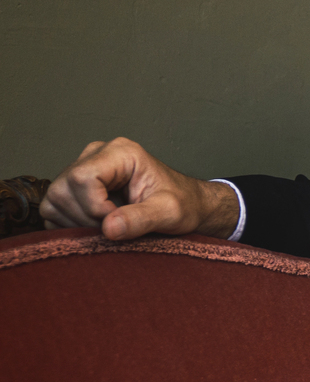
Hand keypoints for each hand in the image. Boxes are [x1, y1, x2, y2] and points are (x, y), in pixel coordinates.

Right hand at [39, 138, 239, 239]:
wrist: (185, 205)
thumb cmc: (182, 204)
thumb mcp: (171, 213)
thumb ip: (142, 219)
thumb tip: (109, 229)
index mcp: (120, 152)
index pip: (83, 178)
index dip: (95, 207)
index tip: (118, 221)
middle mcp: (95, 154)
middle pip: (63, 189)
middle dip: (86, 218)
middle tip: (116, 227)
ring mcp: (81, 168)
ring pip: (54, 199)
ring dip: (77, 223)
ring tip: (110, 226)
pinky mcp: (73, 186)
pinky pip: (52, 208)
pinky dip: (70, 224)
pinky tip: (97, 226)